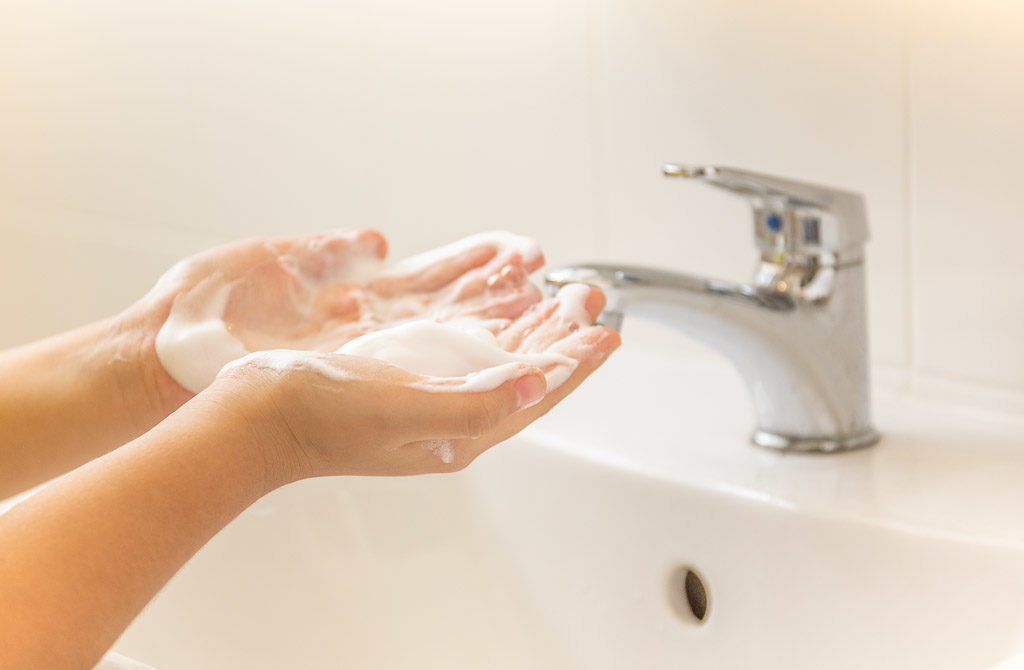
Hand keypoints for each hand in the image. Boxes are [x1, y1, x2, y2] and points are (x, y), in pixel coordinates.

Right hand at [203, 285, 618, 482]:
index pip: (533, 393)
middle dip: (562, 337)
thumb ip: (472, 404)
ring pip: (496, 360)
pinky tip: (497, 312)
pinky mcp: (402, 379)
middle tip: (592, 298)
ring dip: (532, 328)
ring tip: (560, 298)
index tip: (607, 331)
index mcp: (458, 432)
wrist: (253, 419)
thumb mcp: (401, 409)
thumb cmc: (318, 419)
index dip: (573, 363)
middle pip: (523, 373)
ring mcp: (425, 398)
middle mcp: (449, 417)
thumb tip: (535, 383)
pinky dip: (489, 326)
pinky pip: (462, 350)